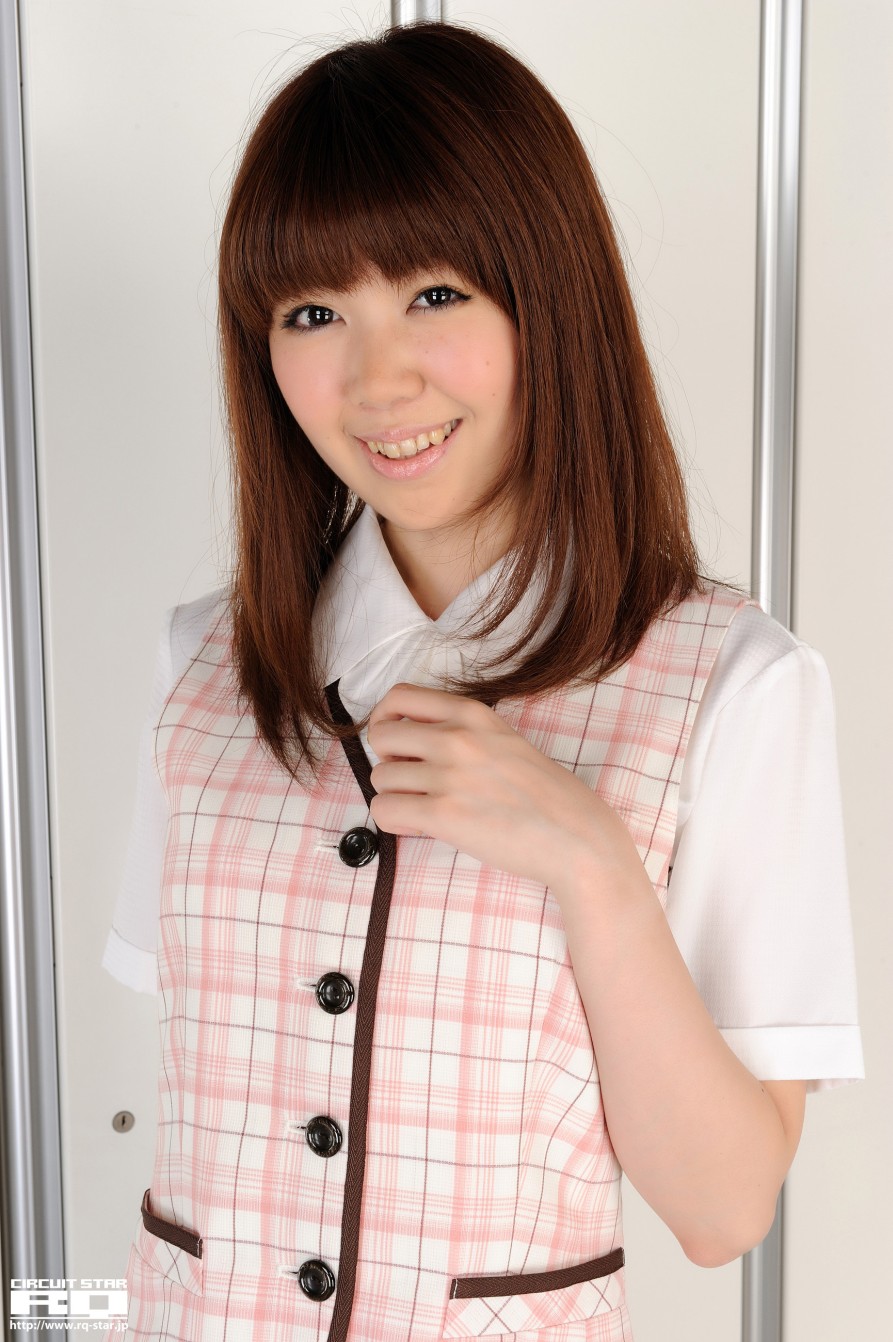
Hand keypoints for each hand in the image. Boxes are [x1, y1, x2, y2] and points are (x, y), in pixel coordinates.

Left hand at [366, 682, 636, 888]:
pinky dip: (394, 821)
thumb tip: (411, 741)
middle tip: (410, 779)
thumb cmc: (543, 794)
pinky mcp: (443, 815)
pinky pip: (384, 810)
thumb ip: (462, 731)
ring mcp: (448, 775)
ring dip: (394, 794)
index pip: (400, 697)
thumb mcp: (504, 740)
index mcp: (473, 714)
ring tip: (423, 807)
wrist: (575, 835)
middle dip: (388, 760)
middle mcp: (457, 737)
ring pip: (380, 778)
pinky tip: (420, 825)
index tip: (392, 739)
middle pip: (381, 736)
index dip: (385, 718)